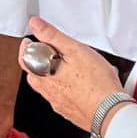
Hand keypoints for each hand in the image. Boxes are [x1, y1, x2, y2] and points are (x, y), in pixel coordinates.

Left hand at [19, 17, 122, 132]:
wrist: (112, 111)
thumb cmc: (96, 83)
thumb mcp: (74, 50)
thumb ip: (53, 36)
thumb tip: (35, 24)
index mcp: (45, 77)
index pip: (25, 61)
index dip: (27, 48)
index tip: (29, 42)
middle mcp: (49, 94)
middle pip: (35, 77)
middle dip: (37, 64)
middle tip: (46, 54)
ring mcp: (60, 105)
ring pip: (49, 89)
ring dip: (52, 78)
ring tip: (66, 69)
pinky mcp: (72, 113)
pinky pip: (63, 100)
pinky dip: (66, 91)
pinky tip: (79, 86)